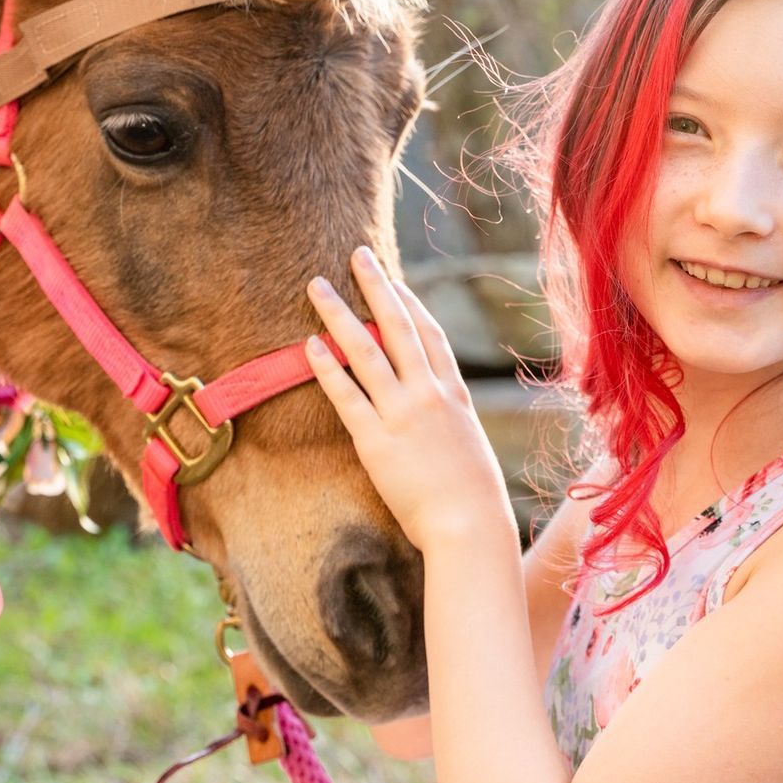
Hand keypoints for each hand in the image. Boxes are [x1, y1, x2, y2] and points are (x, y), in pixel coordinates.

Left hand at [304, 245, 515, 553]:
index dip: (409, 304)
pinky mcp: (376, 440)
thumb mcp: (467, 446)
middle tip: (355, 255)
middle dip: (376, 287)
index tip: (392, 281)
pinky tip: (310, 344)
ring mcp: (402, 414)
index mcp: (454, 394)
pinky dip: (327, 367)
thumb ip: (448, 421)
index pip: (429, 335)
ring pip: (366, 350)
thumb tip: (434, 415)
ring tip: (316, 285)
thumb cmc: (472, 498)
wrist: (470, 526)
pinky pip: (347, 395)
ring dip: (339, 314)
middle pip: (398, 326)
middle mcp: (428, 394)